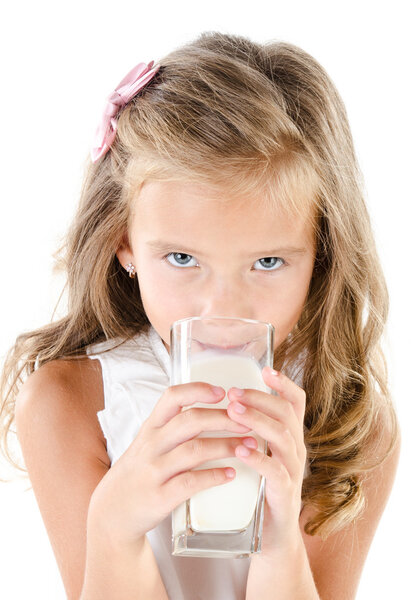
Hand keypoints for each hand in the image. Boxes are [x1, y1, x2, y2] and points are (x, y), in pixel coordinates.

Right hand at [88, 382, 251, 547]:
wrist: (113, 513)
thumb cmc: (138, 473)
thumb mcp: (147, 443)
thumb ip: (172, 427)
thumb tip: (211, 410)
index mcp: (151, 428)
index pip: (172, 397)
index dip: (198, 390)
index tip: (222, 392)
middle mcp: (151, 445)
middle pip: (190, 421)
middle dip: (224, 419)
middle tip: (248, 422)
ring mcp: (154, 470)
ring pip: (194, 450)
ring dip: (226, 446)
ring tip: (249, 446)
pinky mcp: (159, 496)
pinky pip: (190, 482)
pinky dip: (214, 476)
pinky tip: (231, 474)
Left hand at [226, 367, 306, 552]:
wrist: (270, 537)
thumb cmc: (258, 488)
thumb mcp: (258, 452)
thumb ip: (249, 429)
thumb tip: (224, 400)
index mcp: (289, 436)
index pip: (296, 402)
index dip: (284, 383)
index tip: (265, 369)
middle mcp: (296, 449)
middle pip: (286, 413)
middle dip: (259, 399)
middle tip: (233, 393)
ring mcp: (293, 471)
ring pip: (283, 436)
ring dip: (257, 420)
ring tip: (233, 411)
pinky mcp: (285, 494)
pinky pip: (276, 471)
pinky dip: (258, 458)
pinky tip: (240, 450)